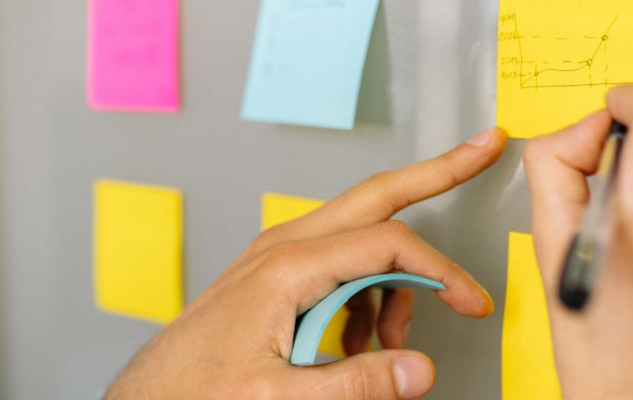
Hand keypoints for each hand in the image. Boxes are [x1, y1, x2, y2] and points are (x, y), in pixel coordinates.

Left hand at [106, 129, 507, 398]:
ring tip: (387, 344)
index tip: (471, 303)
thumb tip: (418, 370)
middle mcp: (284, 249)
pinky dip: (365, 297)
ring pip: (361, 238)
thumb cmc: (197, 392)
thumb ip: (355, 384)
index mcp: (288, 269)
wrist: (153, 397)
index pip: (388, 246)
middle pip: (376, 195)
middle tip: (480, 150)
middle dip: (434, 173)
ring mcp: (278, 257)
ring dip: (394, 282)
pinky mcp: (275, 275)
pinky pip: (339, 267)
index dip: (441, 273)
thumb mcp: (279, 399)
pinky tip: (357, 344)